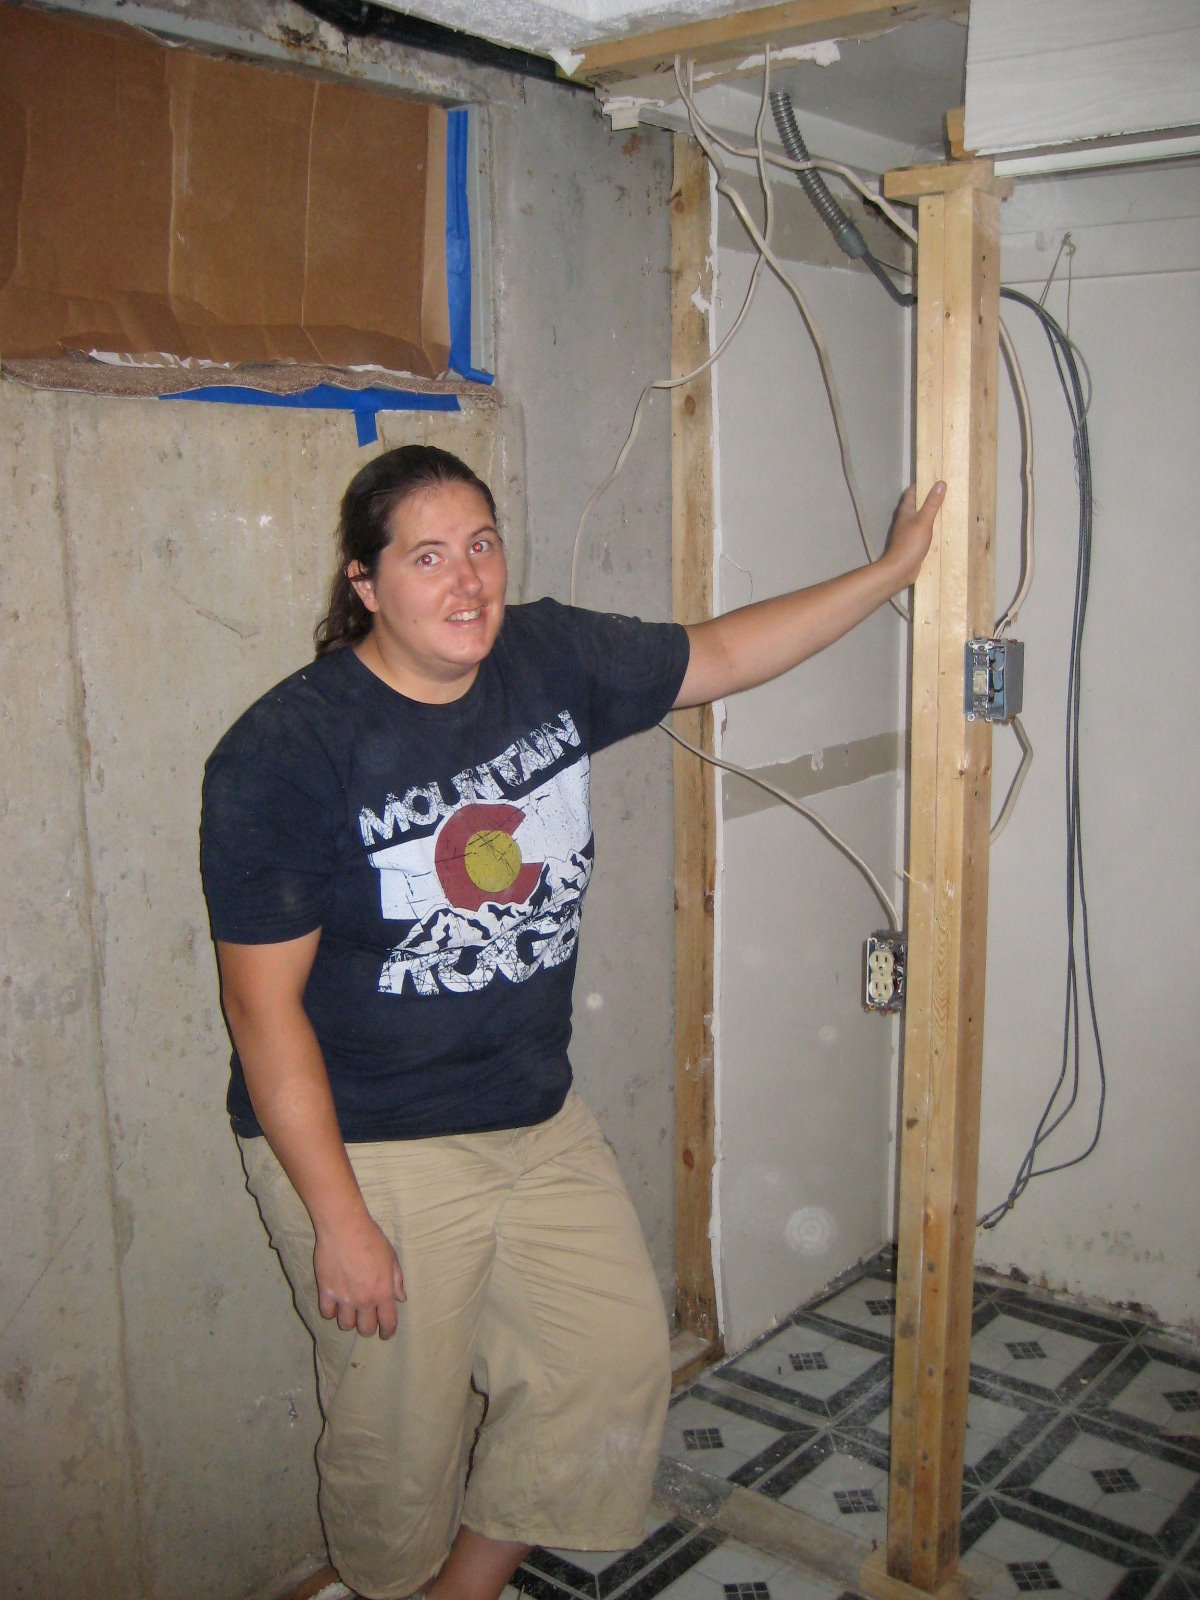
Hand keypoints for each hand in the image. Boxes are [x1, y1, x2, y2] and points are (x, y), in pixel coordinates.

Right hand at [314, 1212, 406, 1338]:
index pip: (388, 1322)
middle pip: (365, 1329)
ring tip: (350, 1311)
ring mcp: (344, 1298)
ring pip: (345, 1325)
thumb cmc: (372, 1239)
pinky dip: (331, 1311)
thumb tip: (401, 1299)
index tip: (385, 1334)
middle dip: (368, 1327)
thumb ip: (397, 1281)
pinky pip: (327, 1313)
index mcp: (383, 1292)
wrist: (345, 1227)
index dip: (388, 1332)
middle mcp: (364, 1300)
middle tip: (366, 1320)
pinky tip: (334, 1303)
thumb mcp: (391, 1257)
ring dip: (349, 1320)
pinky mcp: (326, 1291)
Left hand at [879, 480, 944, 589]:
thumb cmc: (910, 543)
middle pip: (918, 504)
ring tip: (949, 507)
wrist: (900, 569)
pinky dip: (933, 527)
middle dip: (930, 498)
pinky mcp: (914, 543)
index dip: (923, 483)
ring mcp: (909, 532)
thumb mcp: (924, 521)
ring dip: (933, 513)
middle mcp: (906, 519)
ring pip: (922, 518)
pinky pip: (925, 531)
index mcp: (906, 511)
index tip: (936, 477)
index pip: (913, 491)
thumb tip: (940, 483)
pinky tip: (943, 529)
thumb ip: (932, 503)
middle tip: (947, 492)